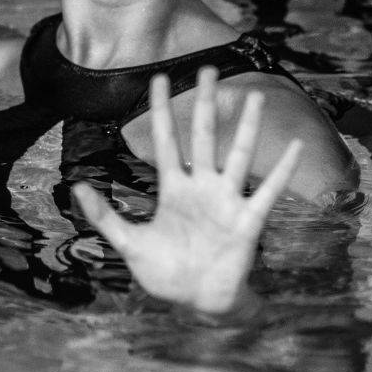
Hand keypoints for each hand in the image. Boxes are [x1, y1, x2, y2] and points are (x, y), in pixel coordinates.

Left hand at [72, 68, 304, 316]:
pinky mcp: (247, 222)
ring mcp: (226, 202)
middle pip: (203, 136)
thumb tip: (76, 185)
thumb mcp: (129, 243)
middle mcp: (202, 188)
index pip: (165, 141)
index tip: (159, 78)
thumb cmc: (166, 273)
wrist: (198, 303)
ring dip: (247, 127)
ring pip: (238, 156)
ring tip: (254, 96)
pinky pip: (267, 192)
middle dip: (205, 103)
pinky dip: (283, 170)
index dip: (161, 110)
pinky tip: (294, 146)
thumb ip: (104, 216)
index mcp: (173, 189)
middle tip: (209, 68)